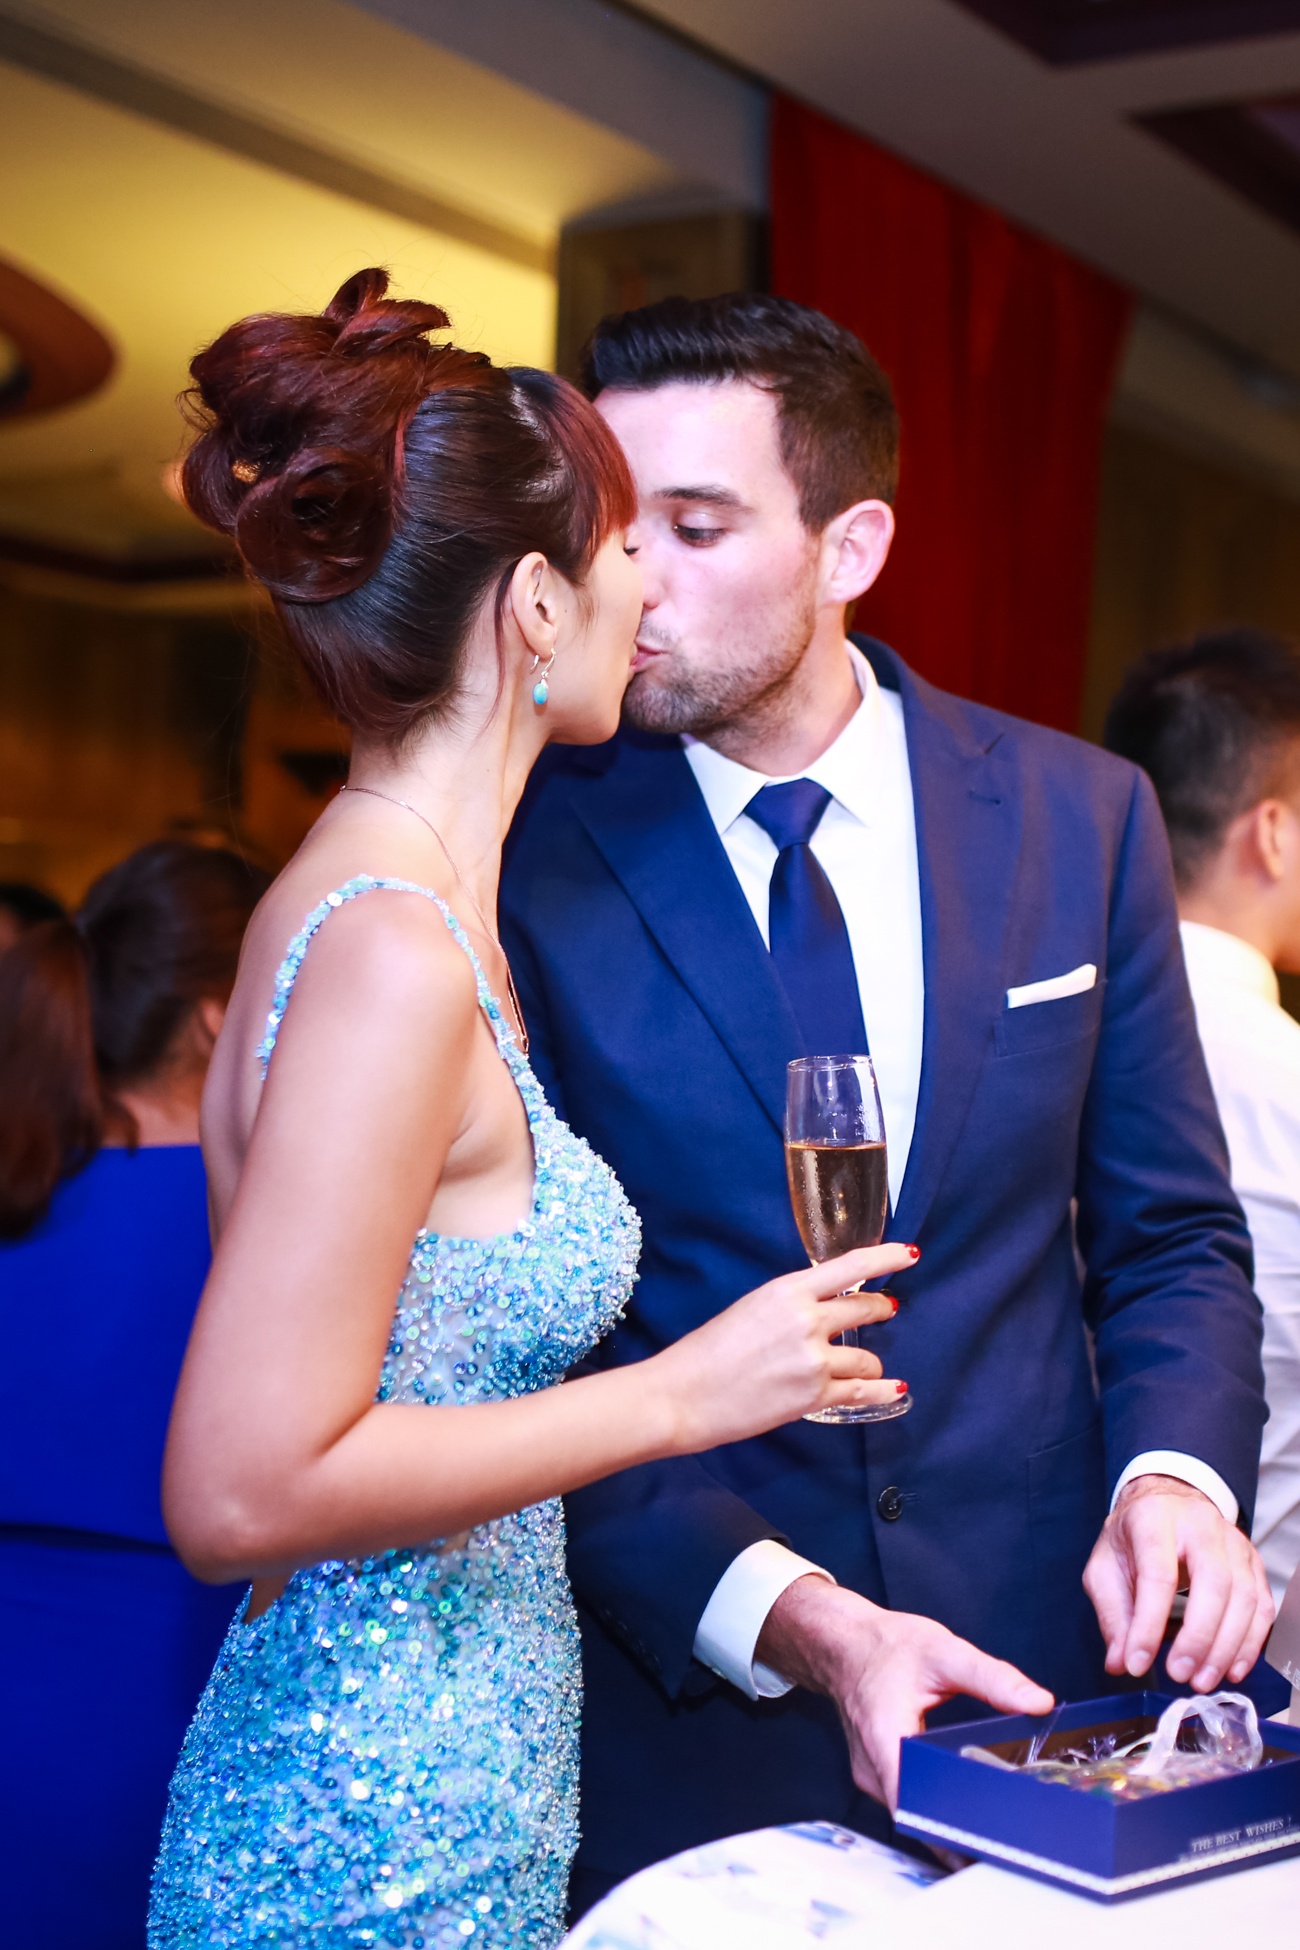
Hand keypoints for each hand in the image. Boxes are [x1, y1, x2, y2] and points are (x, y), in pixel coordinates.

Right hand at [654, 1243, 915, 1452]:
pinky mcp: (814, 1396)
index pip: (851, 1266)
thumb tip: (821, 1310)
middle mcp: (806, 1320)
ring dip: (868, 1362)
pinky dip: (881, 1391)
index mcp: (787, 1290)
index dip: (886, 1258)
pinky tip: (893, 1390)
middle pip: (866, 1308)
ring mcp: (814, 1359)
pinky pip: (862, 1391)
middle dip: (880, 1309)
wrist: (683, 1396)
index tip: (909, 1254)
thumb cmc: (707, 1352)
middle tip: (885, 1309)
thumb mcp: (751, 1309)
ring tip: (863, 1366)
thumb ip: (791, 1305)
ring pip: (866, 1357)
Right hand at [756, 1576, 1053, 1810]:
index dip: (949, 1828)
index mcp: (885, 1736)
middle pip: (917, 1815)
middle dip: (959, 1830)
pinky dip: (933, 1803)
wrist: (844, 1642)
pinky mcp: (877, 1776)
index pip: (914, 1802)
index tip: (985, 1841)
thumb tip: (1039, 1702)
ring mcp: (872, 1776)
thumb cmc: (886, 1645)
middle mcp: (872, 1767)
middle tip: (1006, 1835)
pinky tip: (964, 1800)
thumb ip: (992, 1677)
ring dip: (946, 1819)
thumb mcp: (944, 1651)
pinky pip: (907, 1800)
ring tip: (993, 1823)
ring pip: (911, 1812)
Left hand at [1083, 1474, 1274, 1690]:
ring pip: (1244, 1596)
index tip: (1138, 1663)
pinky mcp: (1253, 1561)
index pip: (1157, 1574)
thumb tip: (1121, 1662)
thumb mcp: (1105, 1568)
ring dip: (1227, 1648)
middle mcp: (1200, 1524)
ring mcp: (1233, 1541)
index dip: (1148, 1624)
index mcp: (1154, 1520)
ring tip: (1202, 1681)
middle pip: (1214, 1582)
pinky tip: (1232, 1669)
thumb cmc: (1133, 1539)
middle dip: (1199, 1637)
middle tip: (1180, 1674)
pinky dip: (1251, 1643)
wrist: (1165, 1504)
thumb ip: (1112, 1615)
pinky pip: (1262, 1606)